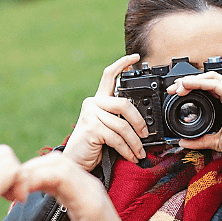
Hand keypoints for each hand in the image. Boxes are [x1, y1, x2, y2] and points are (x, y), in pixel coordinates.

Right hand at [21, 151, 139, 220]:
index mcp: (89, 200)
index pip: (59, 174)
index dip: (34, 177)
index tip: (16, 194)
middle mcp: (90, 186)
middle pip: (57, 162)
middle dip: (30, 170)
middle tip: (8, 188)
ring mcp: (87, 184)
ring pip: (58, 163)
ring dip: (35, 170)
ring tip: (15, 188)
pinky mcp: (82, 187)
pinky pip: (60, 172)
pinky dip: (42, 175)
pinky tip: (28, 189)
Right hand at [62, 54, 150, 170]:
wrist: (75, 162)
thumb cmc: (93, 146)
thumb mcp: (108, 129)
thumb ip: (119, 119)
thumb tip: (143, 124)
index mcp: (98, 100)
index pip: (109, 75)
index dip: (123, 64)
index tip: (135, 58)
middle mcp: (93, 103)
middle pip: (124, 103)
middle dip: (139, 121)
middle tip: (145, 134)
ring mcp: (91, 114)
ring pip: (123, 125)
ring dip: (135, 143)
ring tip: (140, 152)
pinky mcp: (92, 127)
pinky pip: (117, 138)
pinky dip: (127, 150)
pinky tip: (131, 156)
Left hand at [169, 72, 221, 154]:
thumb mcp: (214, 140)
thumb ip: (199, 140)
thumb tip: (183, 142)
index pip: (209, 86)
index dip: (192, 86)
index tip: (176, 92)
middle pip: (208, 79)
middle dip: (189, 81)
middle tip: (173, 89)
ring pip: (211, 78)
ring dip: (192, 80)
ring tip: (178, 86)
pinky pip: (215, 84)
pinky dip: (199, 82)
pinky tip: (187, 84)